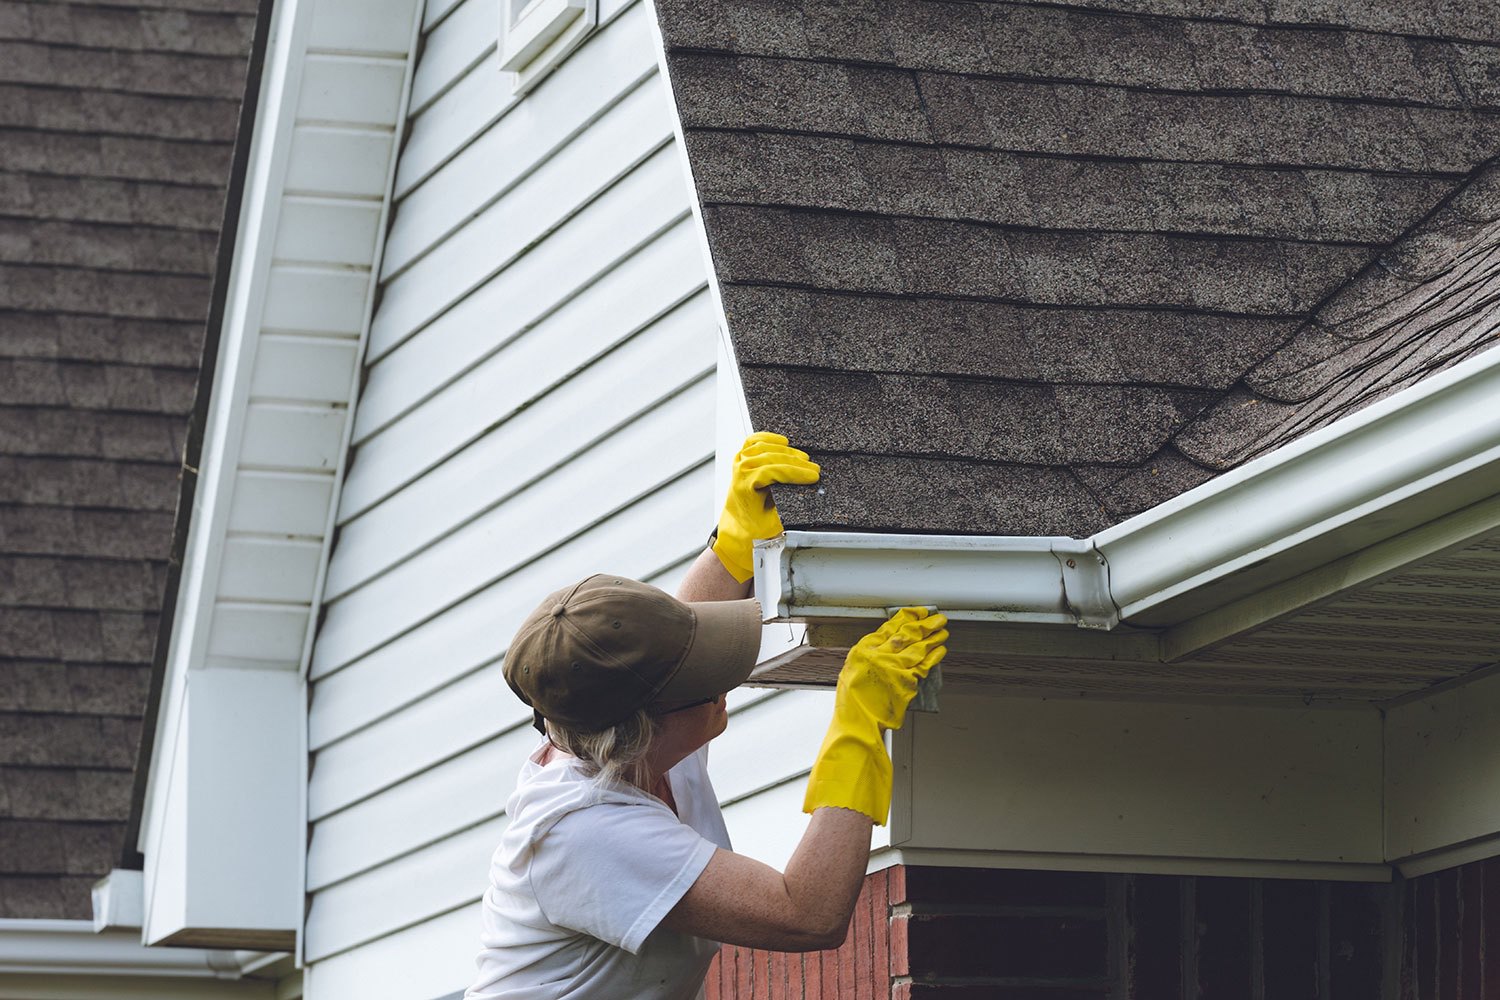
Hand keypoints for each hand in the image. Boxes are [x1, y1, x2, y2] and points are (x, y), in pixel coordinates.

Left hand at [712, 432, 818, 582]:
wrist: (736, 532)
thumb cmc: (752, 529)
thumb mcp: (773, 523)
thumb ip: (788, 507)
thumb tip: (808, 493)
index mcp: (745, 486)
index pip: (773, 471)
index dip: (796, 472)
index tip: (814, 476)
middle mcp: (740, 472)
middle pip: (772, 457)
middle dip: (797, 463)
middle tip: (814, 469)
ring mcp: (739, 464)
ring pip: (765, 447)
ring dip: (787, 451)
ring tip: (804, 458)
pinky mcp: (741, 461)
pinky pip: (753, 442)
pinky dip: (769, 438)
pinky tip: (783, 441)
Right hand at [803, 608, 947, 824]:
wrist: (858, 725)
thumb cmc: (853, 704)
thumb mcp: (852, 672)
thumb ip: (869, 657)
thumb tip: (886, 646)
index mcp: (863, 651)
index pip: (888, 627)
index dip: (905, 617)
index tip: (916, 612)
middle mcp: (879, 656)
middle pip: (908, 634)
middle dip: (924, 624)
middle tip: (936, 618)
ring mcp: (895, 669)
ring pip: (920, 647)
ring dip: (934, 637)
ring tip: (943, 630)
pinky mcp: (907, 682)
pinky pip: (926, 665)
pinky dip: (935, 656)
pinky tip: (941, 649)